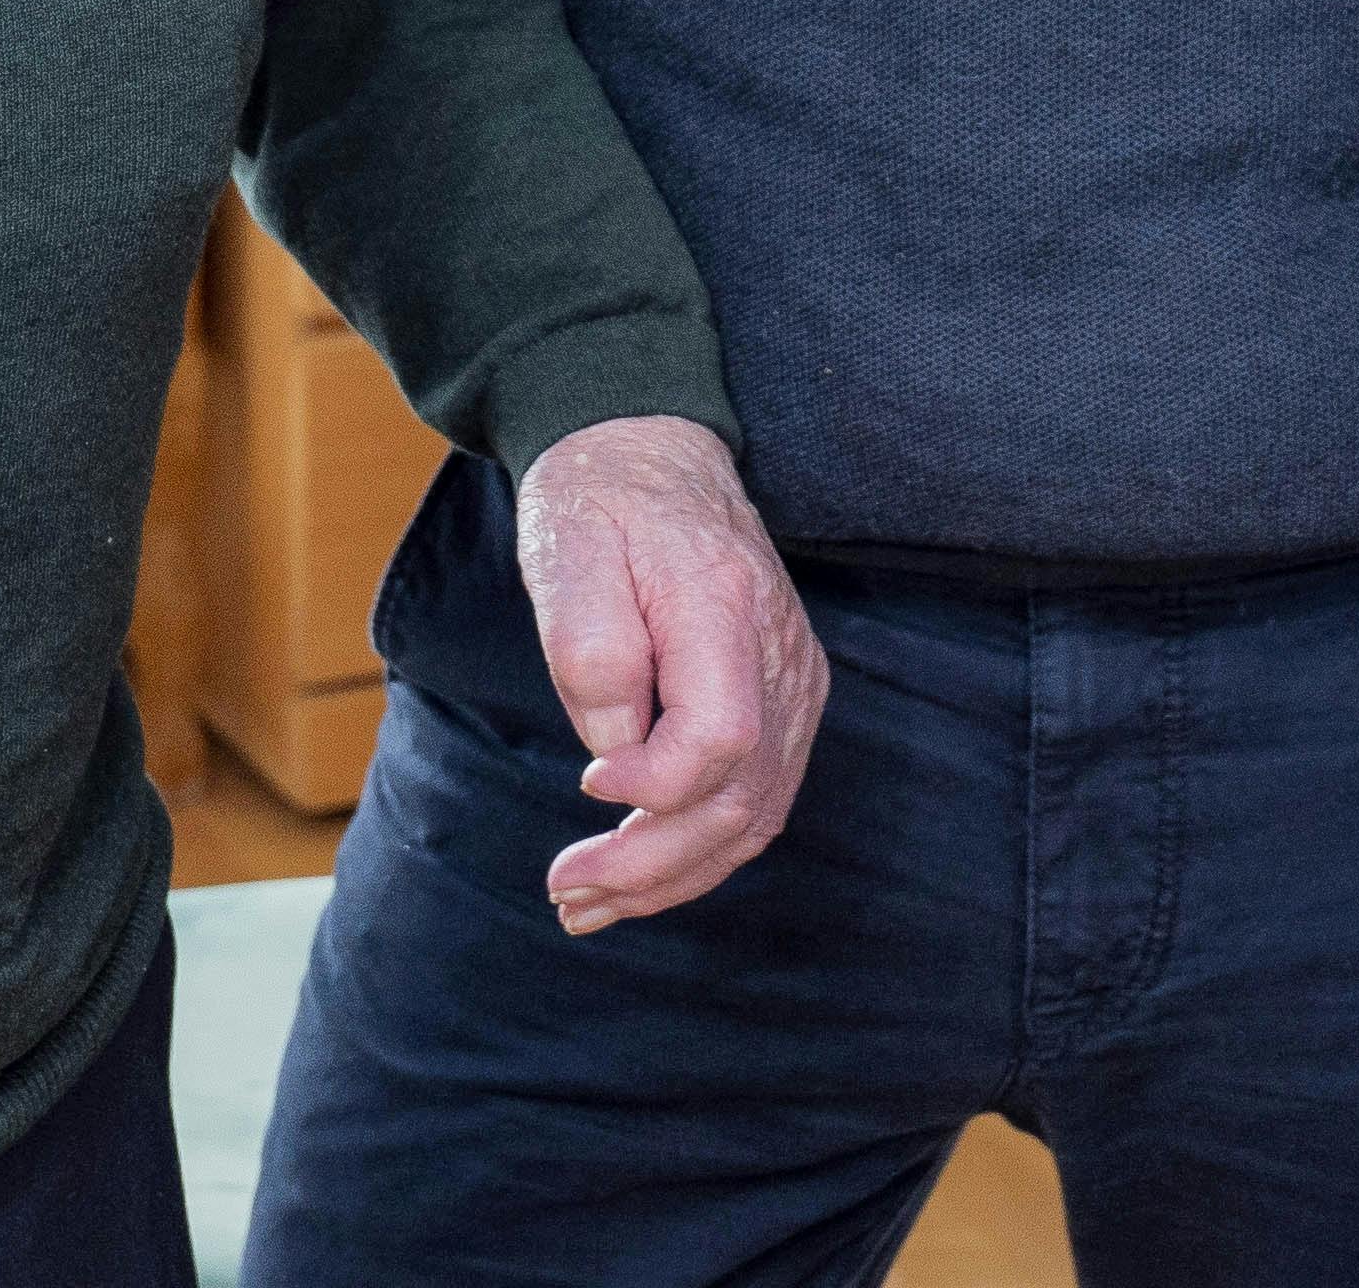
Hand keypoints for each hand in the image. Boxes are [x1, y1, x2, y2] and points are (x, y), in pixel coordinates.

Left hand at [512, 415, 823, 933]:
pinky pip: (758, 799)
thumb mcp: (567, 559)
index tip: (583, 786)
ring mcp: (794, 681)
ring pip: (756, 815)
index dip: (654, 786)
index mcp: (725, 607)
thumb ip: (593, 660)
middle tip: (565, 892)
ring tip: (590, 906)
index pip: (718, 736)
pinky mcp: (786, 701)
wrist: (651, 453)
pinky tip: (643, 876)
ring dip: (673, 877)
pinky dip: (701, 851)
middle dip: (651, 865)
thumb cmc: (598, 505)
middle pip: (741, 796)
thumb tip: (614, 760)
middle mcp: (780, 653)